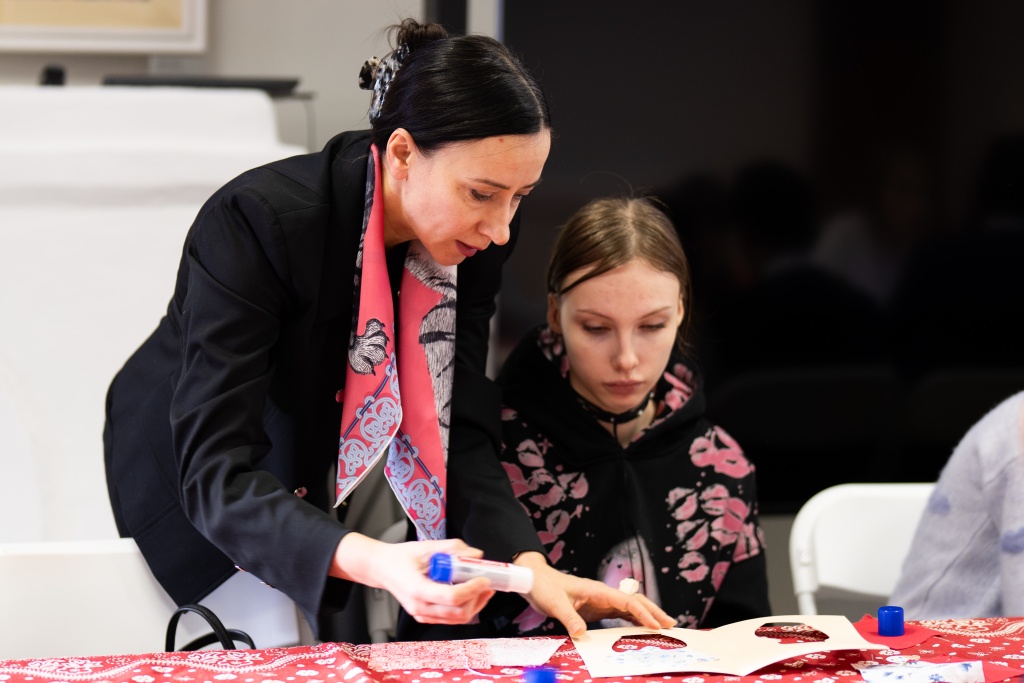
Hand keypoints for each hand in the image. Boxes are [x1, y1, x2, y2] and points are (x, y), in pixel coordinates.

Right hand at [332, 533, 494, 624]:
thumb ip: (452, 548)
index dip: (472, 589)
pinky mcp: (425, 616)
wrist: (381, 568)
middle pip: (458, 612)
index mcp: (417, 589)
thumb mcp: (425, 546)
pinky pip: (450, 618)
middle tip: (488, 583)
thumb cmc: (399, 558)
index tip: (484, 578)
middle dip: (478, 599)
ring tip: (483, 589)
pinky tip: (471, 595)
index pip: (452, 597)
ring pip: (457, 619)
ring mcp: (422, 614)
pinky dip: (464, 608)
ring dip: (474, 605)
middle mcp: (419, 607)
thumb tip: (475, 554)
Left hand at [513, 551, 676, 635]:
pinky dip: (634, 620)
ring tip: (664, 627)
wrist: (536, 580)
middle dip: (653, 611)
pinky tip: (642, 628)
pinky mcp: (597, 606)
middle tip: (671, 624)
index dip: (642, 613)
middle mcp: (603, 594)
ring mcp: (601, 600)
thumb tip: (581, 635)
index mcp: (597, 590)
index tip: (655, 625)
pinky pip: (620, 613)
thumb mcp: (555, 604)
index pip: (625, 602)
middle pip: (634, 601)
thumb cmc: (546, 588)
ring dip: (647, 615)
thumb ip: (569, 619)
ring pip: (630, 607)